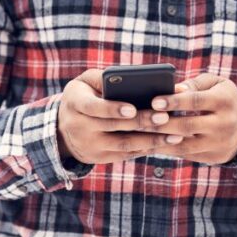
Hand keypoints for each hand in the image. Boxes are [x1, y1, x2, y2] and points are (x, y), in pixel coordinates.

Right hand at [56, 69, 182, 164]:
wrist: (61, 130)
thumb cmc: (83, 96)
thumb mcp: (85, 82)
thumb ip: (104, 77)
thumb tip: (135, 77)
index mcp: (75, 104)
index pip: (94, 108)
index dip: (113, 109)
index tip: (132, 108)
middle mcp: (80, 128)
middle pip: (114, 127)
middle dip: (141, 123)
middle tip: (165, 118)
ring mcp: (90, 146)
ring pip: (124, 145)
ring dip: (151, 140)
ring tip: (174, 134)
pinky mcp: (99, 158)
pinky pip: (126, 154)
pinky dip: (146, 147)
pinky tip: (165, 142)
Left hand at [143, 73, 236, 164]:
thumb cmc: (223, 98)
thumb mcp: (216, 85)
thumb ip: (195, 84)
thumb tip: (174, 88)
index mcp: (224, 101)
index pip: (196, 101)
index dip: (174, 101)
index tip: (154, 101)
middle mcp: (223, 124)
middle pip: (187, 126)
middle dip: (161, 123)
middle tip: (138, 119)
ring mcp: (218, 144)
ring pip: (183, 144)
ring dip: (159, 140)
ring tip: (138, 133)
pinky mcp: (212, 157)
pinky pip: (184, 154)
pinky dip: (165, 149)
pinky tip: (148, 143)